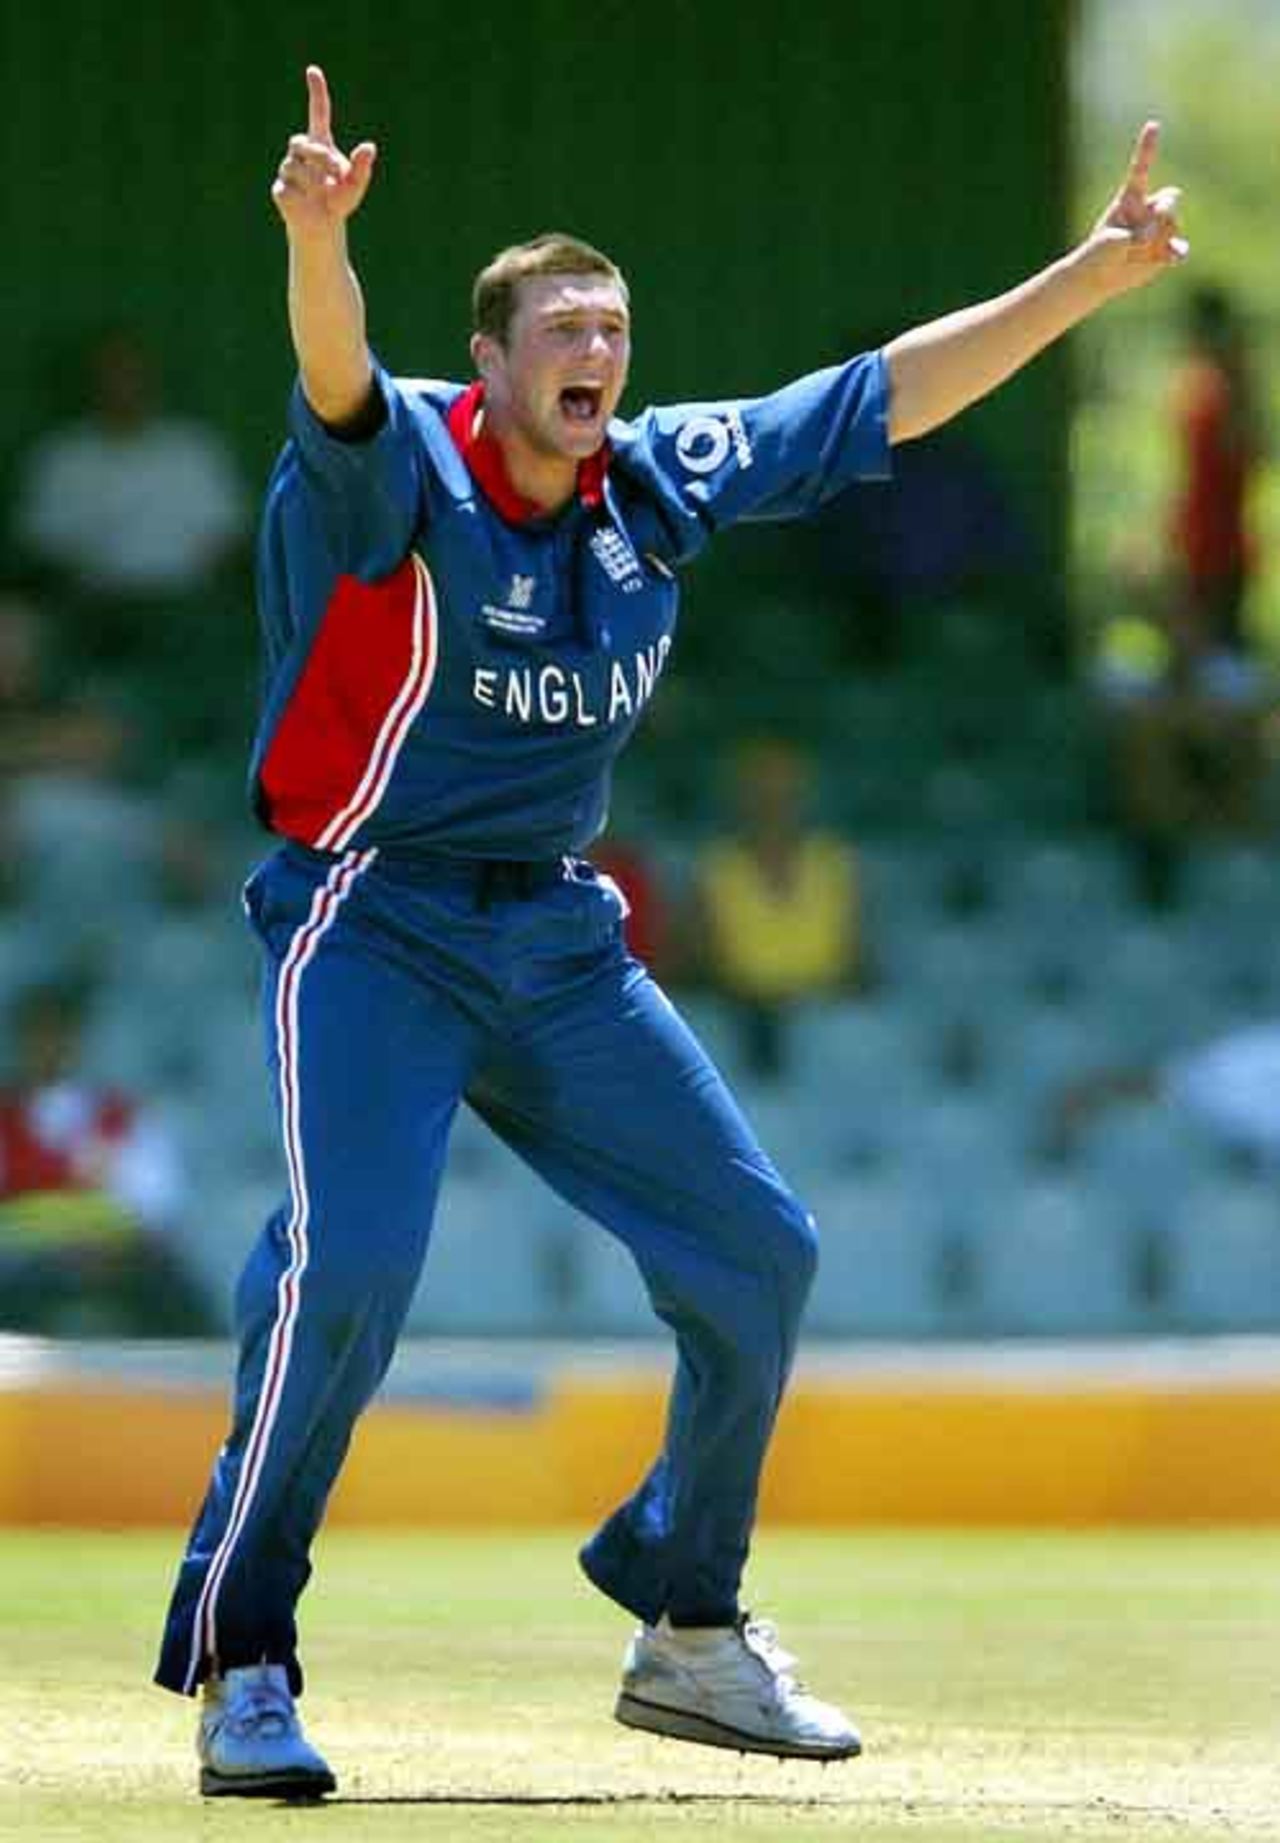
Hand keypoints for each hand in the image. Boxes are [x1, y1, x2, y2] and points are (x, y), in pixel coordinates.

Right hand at [272, 65, 376, 237]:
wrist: (322, 225)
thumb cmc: (338, 201)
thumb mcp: (355, 186)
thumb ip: (362, 167)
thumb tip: (370, 147)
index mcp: (321, 145)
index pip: (318, 113)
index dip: (316, 92)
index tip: (313, 71)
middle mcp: (301, 152)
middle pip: (301, 142)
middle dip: (319, 157)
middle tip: (335, 174)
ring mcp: (288, 169)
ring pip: (293, 167)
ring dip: (313, 183)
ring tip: (323, 195)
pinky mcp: (280, 188)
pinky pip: (289, 189)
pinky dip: (303, 200)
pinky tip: (308, 206)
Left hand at [1085, 120, 1188, 296]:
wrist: (1098, 277)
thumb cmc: (1098, 254)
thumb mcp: (1110, 243)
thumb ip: (1134, 236)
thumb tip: (1155, 237)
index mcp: (1130, 200)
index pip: (1141, 169)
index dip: (1147, 148)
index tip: (1153, 125)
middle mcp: (1147, 210)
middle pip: (1171, 198)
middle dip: (1166, 210)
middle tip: (1144, 233)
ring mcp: (1158, 229)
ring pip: (1173, 224)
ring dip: (1158, 238)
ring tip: (1135, 253)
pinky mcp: (1164, 250)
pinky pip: (1179, 248)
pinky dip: (1177, 252)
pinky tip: (1173, 257)